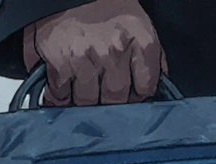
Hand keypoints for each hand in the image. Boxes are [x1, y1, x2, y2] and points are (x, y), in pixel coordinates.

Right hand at [22, 0, 167, 105]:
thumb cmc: (107, 11)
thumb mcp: (139, 25)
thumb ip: (152, 58)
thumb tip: (155, 84)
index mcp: (141, 40)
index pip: (145, 88)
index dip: (136, 93)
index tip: (129, 90)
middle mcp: (115, 49)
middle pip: (116, 97)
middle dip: (110, 100)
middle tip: (103, 90)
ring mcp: (86, 55)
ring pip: (88, 100)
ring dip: (85, 98)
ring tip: (83, 85)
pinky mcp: (60, 61)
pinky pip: (62, 95)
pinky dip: (62, 95)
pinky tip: (66, 82)